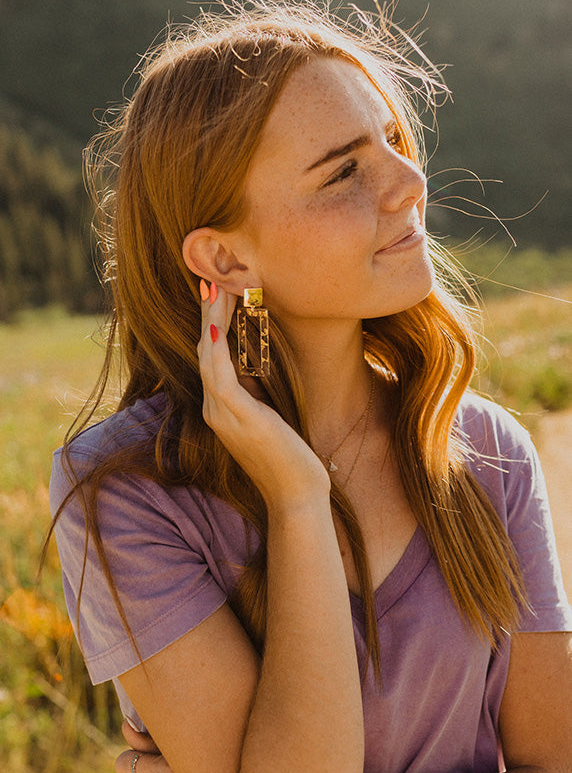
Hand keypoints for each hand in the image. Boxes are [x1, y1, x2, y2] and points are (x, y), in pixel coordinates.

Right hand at [199, 282, 329, 507]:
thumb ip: (259, 394)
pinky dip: (216, 349)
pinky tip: (218, 326)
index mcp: (221, 406)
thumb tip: (259, 366)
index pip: (211, 356)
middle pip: (204, 349)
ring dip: (209, 320)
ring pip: (208, 356)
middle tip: (209, 277)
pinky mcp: (237, 417)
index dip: (211, 322)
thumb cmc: (290, 458)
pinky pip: (219, 376)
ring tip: (214, 288)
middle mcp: (214, 408)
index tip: (217, 291)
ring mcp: (222, 414)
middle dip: (207, 313)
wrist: (296, 496)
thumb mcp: (272, 418)